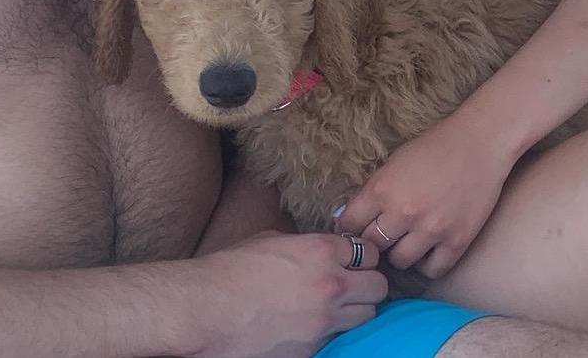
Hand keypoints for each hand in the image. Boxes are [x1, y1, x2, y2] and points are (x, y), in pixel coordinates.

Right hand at [194, 231, 386, 357]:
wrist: (209, 309)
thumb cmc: (233, 269)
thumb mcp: (272, 240)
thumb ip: (304, 245)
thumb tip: (319, 251)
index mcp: (321, 251)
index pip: (368, 252)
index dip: (361, 255)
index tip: (353, 260)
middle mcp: (331, 285)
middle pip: (378, 286)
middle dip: (368, 283)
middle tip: (354, 283)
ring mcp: (324, 321)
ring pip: (367, 317)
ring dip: (356, 310)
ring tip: (338, 306)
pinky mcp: (314, 349)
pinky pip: (340, 339)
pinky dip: (334, 332)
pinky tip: (315, 323)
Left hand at [336, 110, 517, 277]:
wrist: (479, 143)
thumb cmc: (434, 146)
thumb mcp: (394, 162)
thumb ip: (373, 190)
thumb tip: (346, 217)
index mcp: (383, 188)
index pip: (349, 223)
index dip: (349, 227)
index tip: (355, 228)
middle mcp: (403, 212)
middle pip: (372, 245)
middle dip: (373, 241)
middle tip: (381, 236)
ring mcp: (431, 230)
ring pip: (399, 261)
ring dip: (399, 253)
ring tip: (406, 240)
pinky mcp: (457, 242)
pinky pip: (431, 271)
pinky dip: (426, 263)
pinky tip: (427, 249)